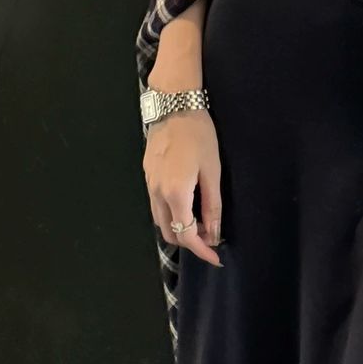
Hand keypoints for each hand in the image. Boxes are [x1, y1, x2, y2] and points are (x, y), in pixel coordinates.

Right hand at [142, 109, 223, 267]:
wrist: (173, 105)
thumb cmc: (199, 135)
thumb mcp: (213, 171)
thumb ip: (212, 206)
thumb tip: (214, 233)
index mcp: (175, 194)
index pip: (186, 235)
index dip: (202, 250)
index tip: (215, 258)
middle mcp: (157, 194)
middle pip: (169, 233)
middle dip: (190, 241)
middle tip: (211, 236)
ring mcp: (148, 184)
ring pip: (160, 221)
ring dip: (179, 229)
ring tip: (200, 223)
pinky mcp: (146, 175)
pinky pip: (156, 206)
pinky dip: (171, 214)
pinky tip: (187, 206)